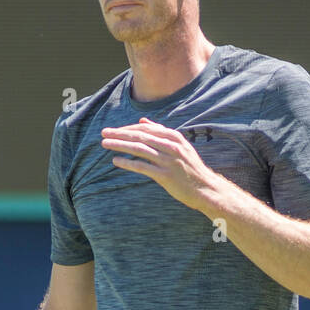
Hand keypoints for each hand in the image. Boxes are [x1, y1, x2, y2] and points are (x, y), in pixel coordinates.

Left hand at [101, 117, 226, 212]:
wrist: (205, 188)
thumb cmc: (190, 168)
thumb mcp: (180, 145)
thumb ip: (161, 132)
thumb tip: (143, 121)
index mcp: (173, 137)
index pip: (145, 129)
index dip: (127, 128)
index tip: (114, 130)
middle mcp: (170, 146)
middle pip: (140, 136)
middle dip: (119, 134)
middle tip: (104, 133)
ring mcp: (168, 161)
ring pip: (139, 149)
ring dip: (120, 145)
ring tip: (105, 144)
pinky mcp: (165, 176)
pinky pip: (142, 167)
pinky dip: (128, 163)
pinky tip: (116, 161)